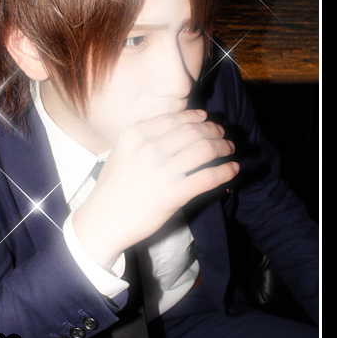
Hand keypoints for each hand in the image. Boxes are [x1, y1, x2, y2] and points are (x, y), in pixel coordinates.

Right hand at [71, 109, 237, 268]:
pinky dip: (225, 171)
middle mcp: (149, 148)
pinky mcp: (173, 193)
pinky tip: (233, 169)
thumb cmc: (113, 187)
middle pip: (193, 131)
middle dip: (213, 130)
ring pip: (204, 149)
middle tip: (222, 134)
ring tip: (229, 149)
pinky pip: (208, 177)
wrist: (103, 220)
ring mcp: (161, 170)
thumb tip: (180, 126)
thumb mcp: (122, 151)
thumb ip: (146, 137)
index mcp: (135, 134)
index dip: (197, 118)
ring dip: (222, 147)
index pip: (176, 119)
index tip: (207, 120)